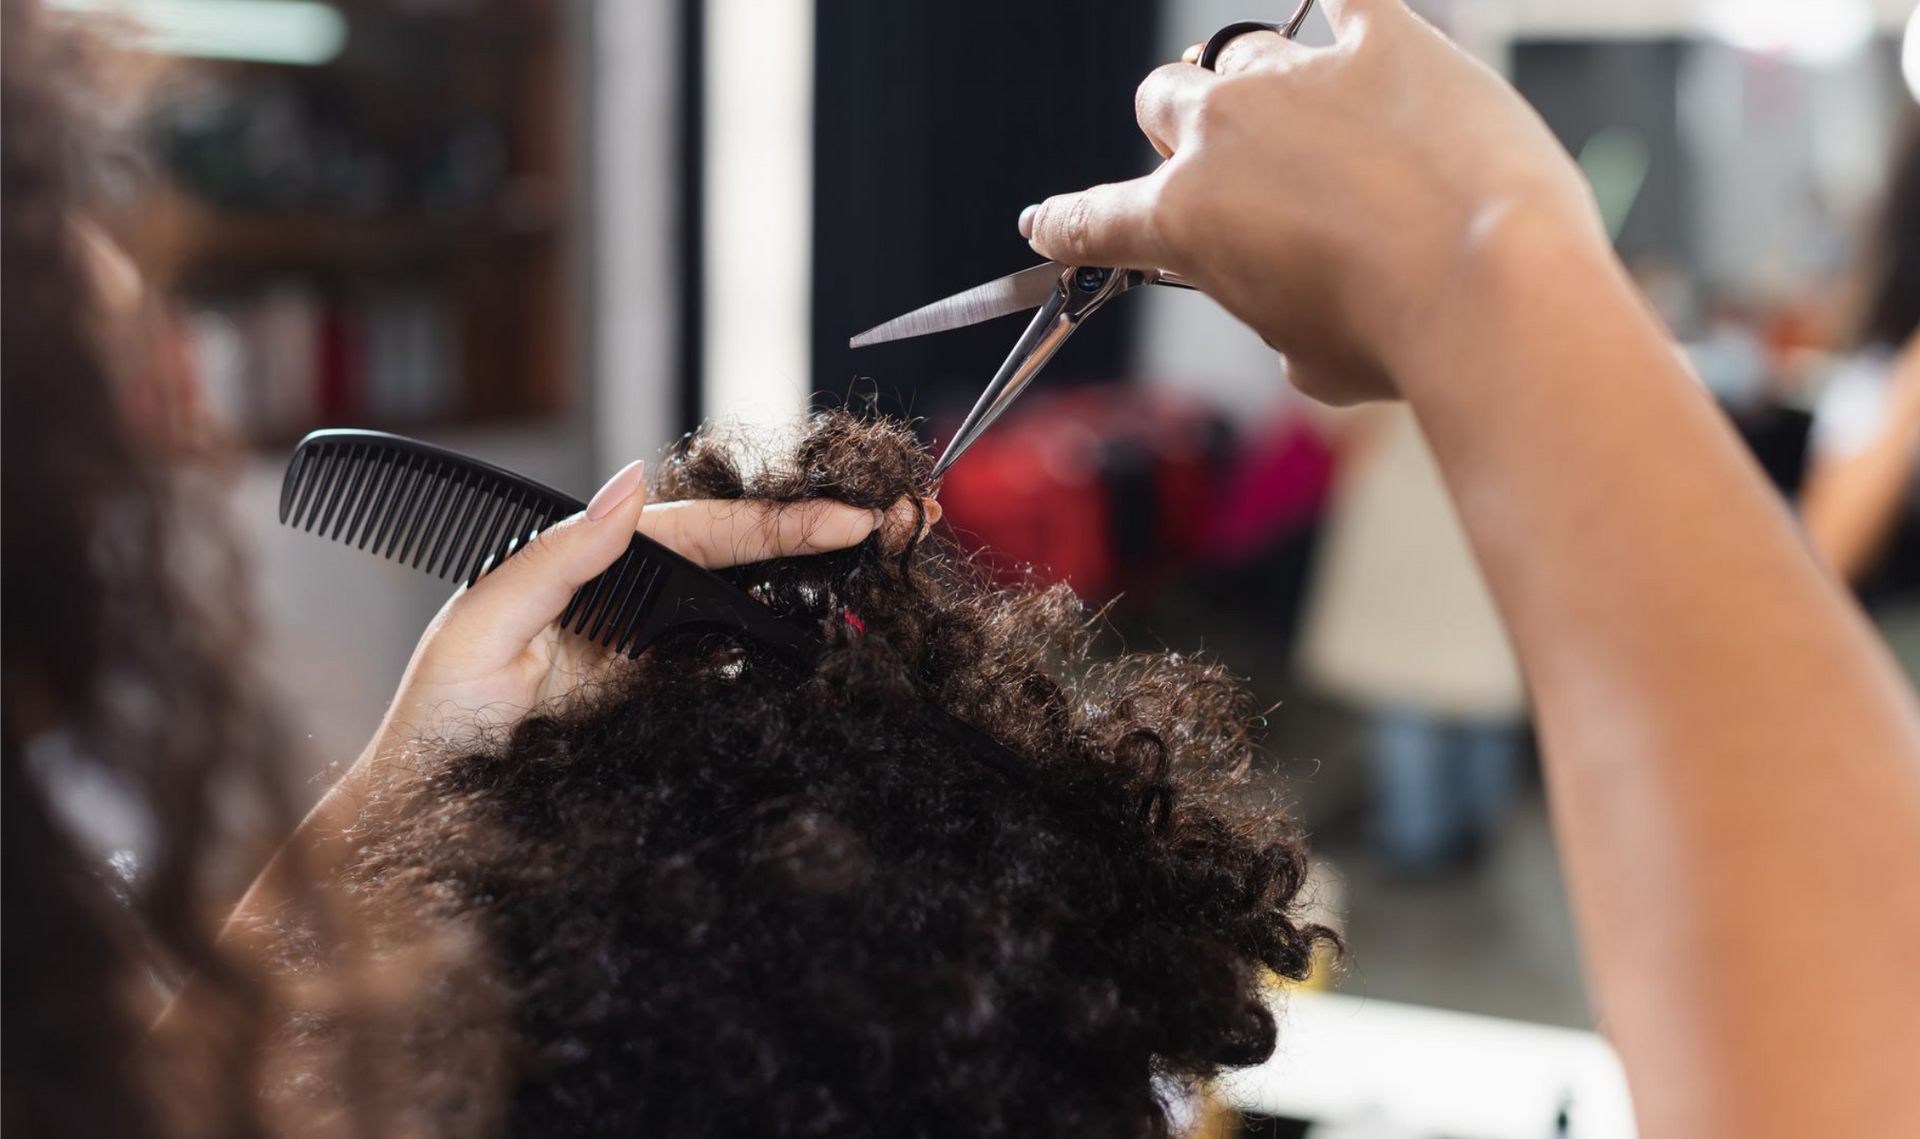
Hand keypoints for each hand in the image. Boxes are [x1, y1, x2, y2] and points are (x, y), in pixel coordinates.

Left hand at [374, 461, 917, 749]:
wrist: (424, 834)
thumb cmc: (433, 730)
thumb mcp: (479, 631)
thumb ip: (552, 558)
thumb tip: (628, 484)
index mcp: (588, 575)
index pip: (697, 533)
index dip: (773, 522)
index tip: (843, 519)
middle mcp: (627, 614)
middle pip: (735, 566)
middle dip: (812, 545)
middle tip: (893, 529)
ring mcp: (650, 672)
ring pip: (745, 622)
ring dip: (812, 600)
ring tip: (885, 581)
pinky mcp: (666, 726)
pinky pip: (736, 691)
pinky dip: (786, 673)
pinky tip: (834, 664)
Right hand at [1020, 0, 1600, 404]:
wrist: (1491, 287)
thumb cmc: (1401, 338)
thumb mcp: (1306, 358)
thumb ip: (1274, 311)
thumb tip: (1301, 298)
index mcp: (1183, 222)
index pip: (1094, 217)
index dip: (1067, 222)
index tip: (1049, 224)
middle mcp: (1224, 133)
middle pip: (1163, 100)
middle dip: (1181, 132)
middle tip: (1222, 166)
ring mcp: (1302, 77)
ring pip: (1242, 54)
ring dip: (1262, 87)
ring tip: (1313, 123)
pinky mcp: (1387, 41)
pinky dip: (1339, 9)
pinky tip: (1349, 23)